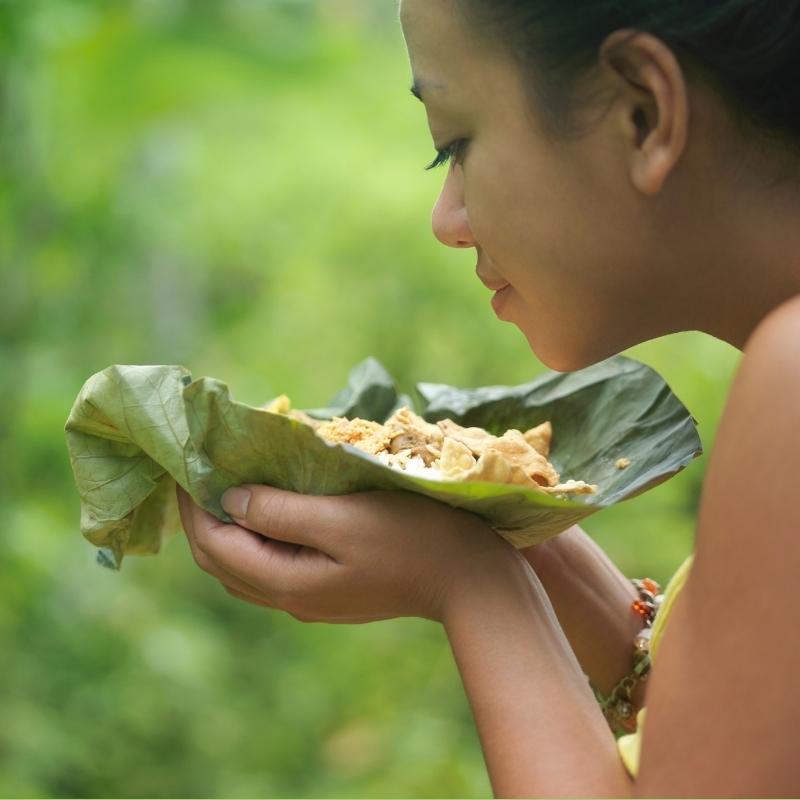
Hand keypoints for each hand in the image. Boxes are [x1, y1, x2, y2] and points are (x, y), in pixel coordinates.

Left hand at [176, 484, 516, 623]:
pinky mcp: (328, 591)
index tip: (181, 462)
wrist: (467, 578)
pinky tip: (264, 510)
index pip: (215, 545)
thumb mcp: (342, 519)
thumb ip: (281, 512)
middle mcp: (290, 599)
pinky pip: (271, 565)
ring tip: (220, 487)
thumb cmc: (410, 538)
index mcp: (287, 582)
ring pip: (244, 567)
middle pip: (222, 561)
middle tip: (193, 472)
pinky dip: (253, 538)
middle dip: (199, 518)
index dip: (191, 505)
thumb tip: (230, 500)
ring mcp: (310, 599)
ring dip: (225, 529)